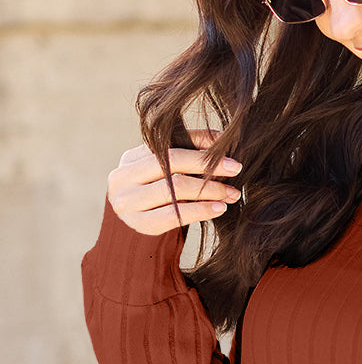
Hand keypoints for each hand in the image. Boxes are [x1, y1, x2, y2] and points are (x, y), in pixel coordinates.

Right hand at [107, 127, 242, 235]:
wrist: (134, 226)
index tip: (229, 151)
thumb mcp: (166, 170)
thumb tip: (220, 137)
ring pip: (175, 189)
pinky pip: (174, 215)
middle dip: (208, 166)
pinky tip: (219, 209)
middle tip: (236, 169)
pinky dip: (201, 210)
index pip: (170, 143)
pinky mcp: (138, 224)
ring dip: (209, 190)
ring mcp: (127, 201)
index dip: (201, 144)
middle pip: (171, 163)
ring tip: (231, 193)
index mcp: (131, 157)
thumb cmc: (156, 192)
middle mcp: (123, 176)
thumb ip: (189, 150)